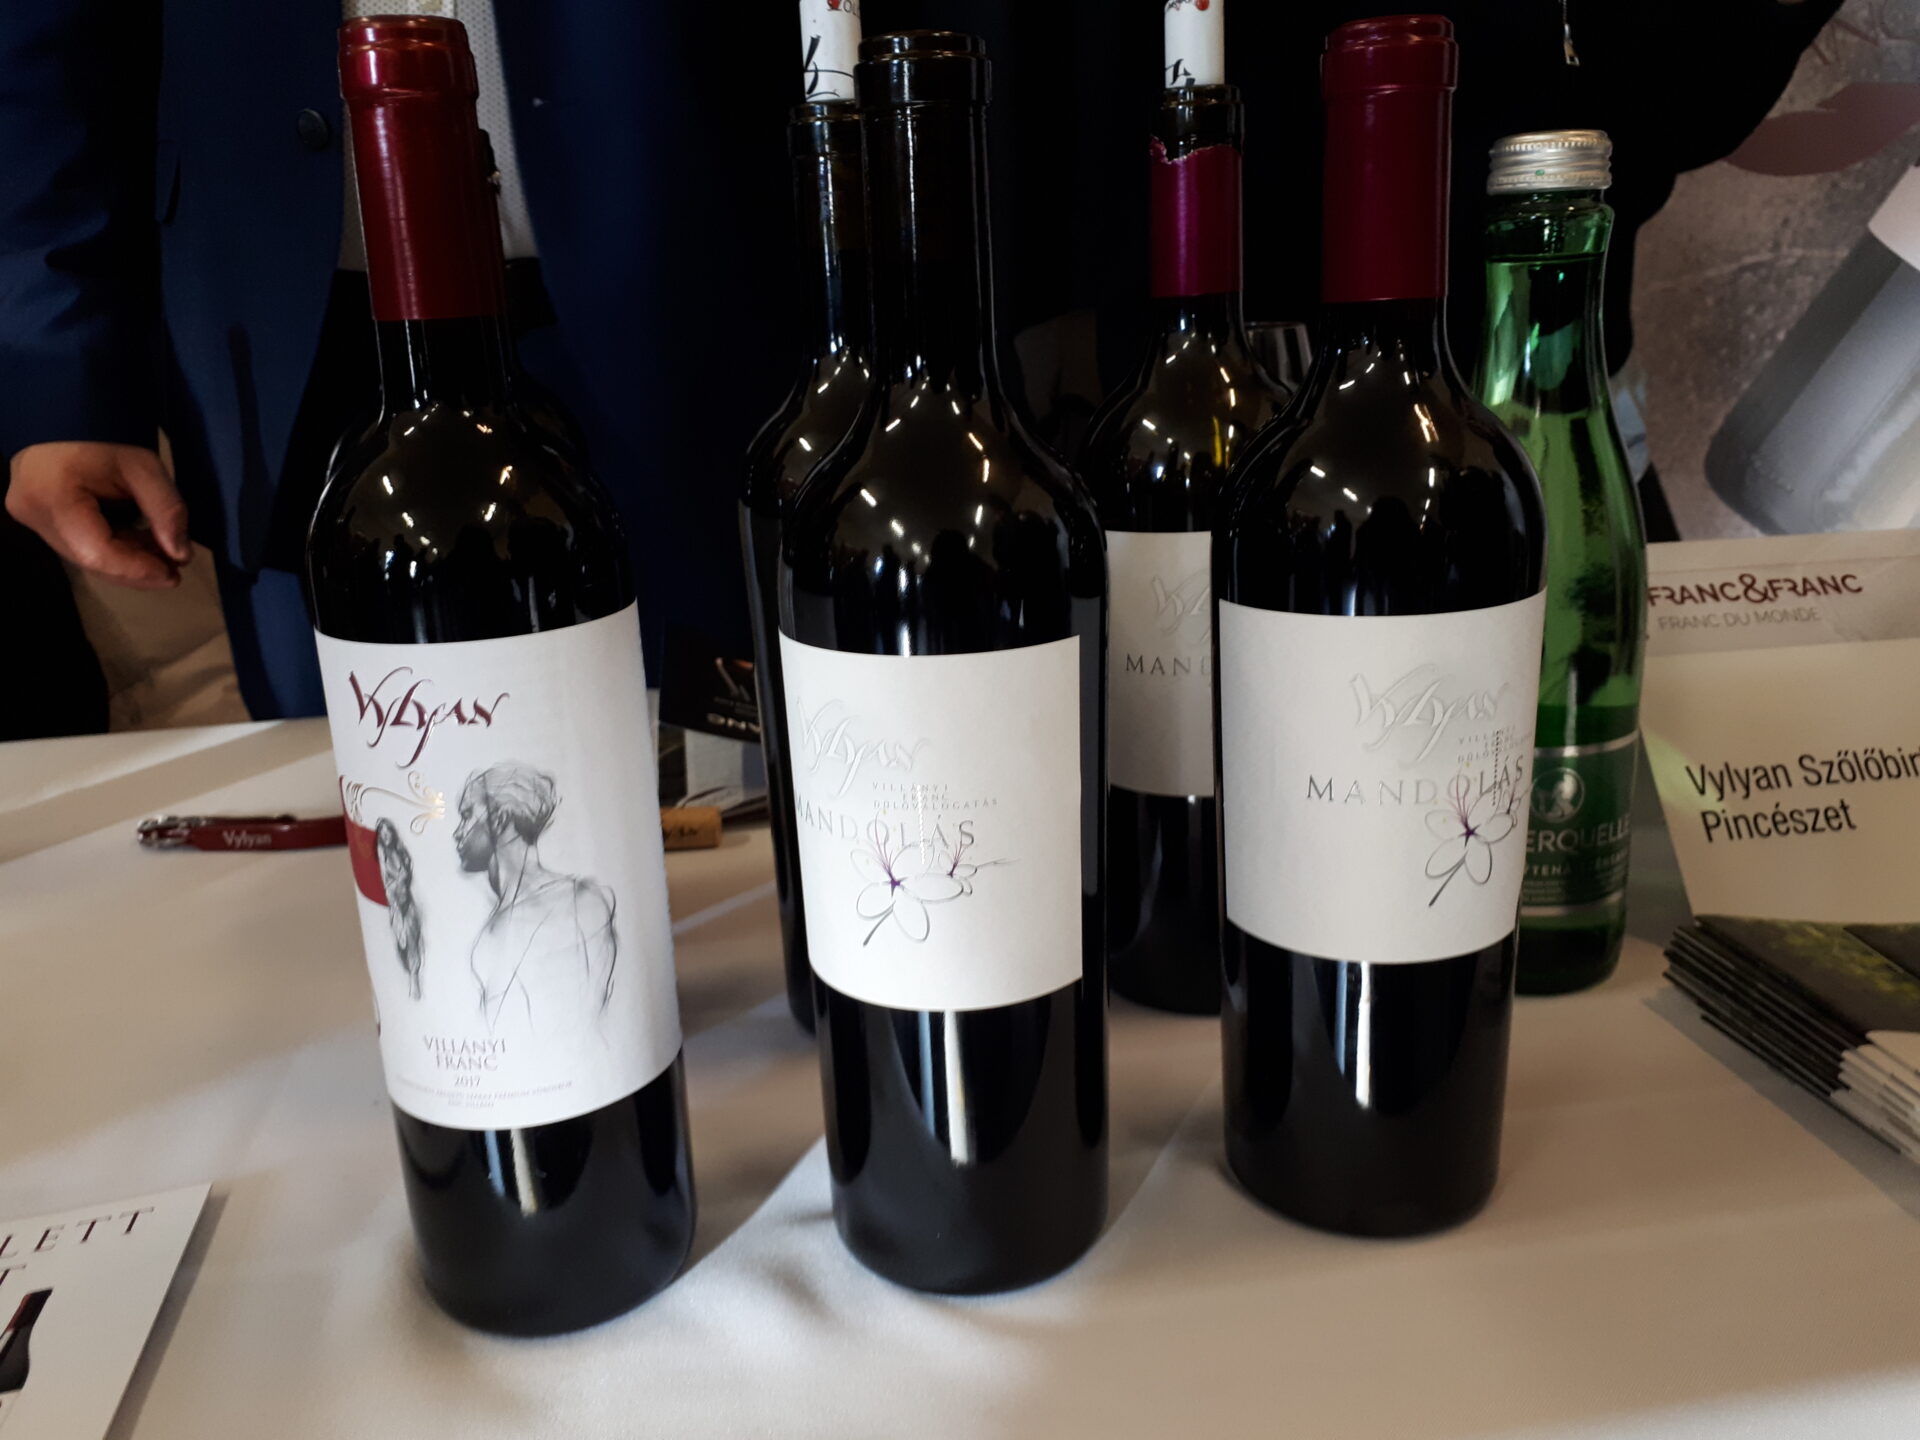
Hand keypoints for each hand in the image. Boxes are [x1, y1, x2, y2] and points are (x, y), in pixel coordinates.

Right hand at [5, 442, 191, 589]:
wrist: (68, 414)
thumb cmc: (105, 434)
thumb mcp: (144, 467)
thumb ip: (166, 510)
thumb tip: (181, 555)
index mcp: (52, 496)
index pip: (95, 552)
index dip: (136, 570)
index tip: (173, 575)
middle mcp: (33, 514)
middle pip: (89, 559)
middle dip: (136, 570)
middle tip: (174, 572)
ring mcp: (32, 518)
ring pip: (85, 556)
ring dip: (127, 562)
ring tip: (165, 559)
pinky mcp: (40, 519)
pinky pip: (80, 544)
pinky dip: (114, 549)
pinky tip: (143, 547)